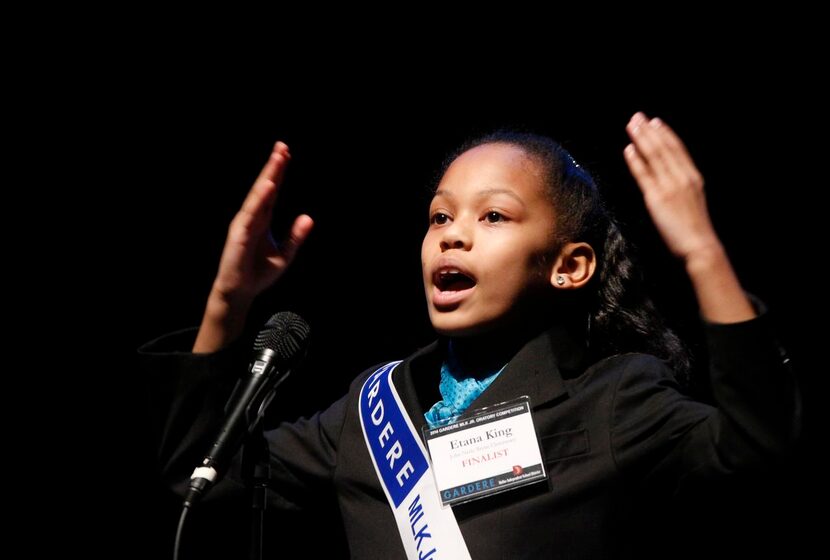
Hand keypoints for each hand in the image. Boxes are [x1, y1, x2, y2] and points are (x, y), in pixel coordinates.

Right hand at [212, 141, 313, 301]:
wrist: (241, 293)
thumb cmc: (258, 273)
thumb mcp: (285, 255)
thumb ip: (295, 236)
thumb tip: (309, 218)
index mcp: (263, 219)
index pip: (272, 191)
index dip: (278, 172)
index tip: (285, 153)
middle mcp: (252, 217)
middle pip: (264, 187)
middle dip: (273, 167)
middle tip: (282, 146)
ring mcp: (244, 224)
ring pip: (257, 196)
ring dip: (267, 177)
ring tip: (277, 159)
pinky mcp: (239, 234)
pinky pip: (251, 213)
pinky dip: (259, 199)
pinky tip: (268, 186)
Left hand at [623, 112, 719, 262]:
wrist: (700, 245)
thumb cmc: (696, 228)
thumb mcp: (694, 200)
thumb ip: (683, 186)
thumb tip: (671, 177)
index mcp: (693, 177)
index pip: (678, 149)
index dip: (665, 133)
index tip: (655, 122)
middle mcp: (682, 177)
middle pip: (664, 148)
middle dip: (649, 131)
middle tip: (637, 117)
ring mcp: (670, 186)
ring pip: (654, 156)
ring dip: (641, 139)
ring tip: (631, 127)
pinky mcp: (657, 198)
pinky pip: (644, 175)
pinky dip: (635, 161)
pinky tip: (629, 149)